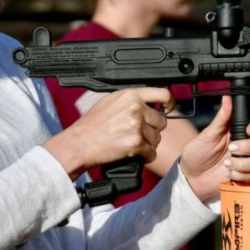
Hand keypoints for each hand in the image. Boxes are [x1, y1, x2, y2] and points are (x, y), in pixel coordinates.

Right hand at [43, 87, 173, 178]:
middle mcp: (135, 108)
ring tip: (132, 144)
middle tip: (138, 134)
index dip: (170, 102)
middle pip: (161, 121)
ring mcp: (136, 126)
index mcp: (130, 95)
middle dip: (153, 129)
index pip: (162, 94)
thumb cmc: (91, 125)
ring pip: (157, 138)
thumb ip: (131, 100)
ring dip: (148, 144)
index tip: (170, 108)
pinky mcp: (136, 143)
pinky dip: (146, 156)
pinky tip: (136, 154)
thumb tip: (148, 102)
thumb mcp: (110, 102)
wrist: (79, 143)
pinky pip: (151, 152)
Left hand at [180, 96, 249, 201]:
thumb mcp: (208, 134)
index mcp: (242, 131)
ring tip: (226, 164)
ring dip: (243, 163)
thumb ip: (221, 118)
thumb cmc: (198, 152)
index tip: (248, 130)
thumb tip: (227, 98)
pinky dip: (240, 174)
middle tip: (231, 148)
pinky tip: (228, 173)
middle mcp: (249, 144)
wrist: (191, 176)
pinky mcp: (248, 176)